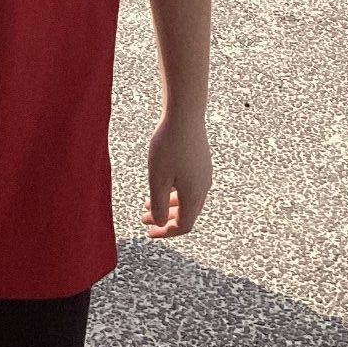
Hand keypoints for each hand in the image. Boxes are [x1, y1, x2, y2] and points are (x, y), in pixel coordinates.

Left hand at [141, 113, 211, 237]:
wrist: (185, 114)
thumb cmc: (168, 146)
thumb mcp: (157, 178)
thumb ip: (158, 204)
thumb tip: (160, 223)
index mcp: (194, 195)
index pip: (184, 225)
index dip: (166, 232)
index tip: (148, 232)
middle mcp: (203, 187)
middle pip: (186, 213)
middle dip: (164, 219)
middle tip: (143, 218)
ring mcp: (204, 173)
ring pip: (186, 198)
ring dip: (167, 204)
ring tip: (147, 201)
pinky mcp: (200, 161)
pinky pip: (188, 185)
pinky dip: (173, 191)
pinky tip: (161, 182)